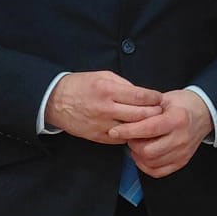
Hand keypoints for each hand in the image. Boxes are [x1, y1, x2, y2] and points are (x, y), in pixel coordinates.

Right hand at [47, 70, 162, 143]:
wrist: (56, 101)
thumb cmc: (81, 85)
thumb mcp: (103, 76)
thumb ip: (124, 85)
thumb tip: (143, 94)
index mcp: (108, 90)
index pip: (140, 96)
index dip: (154, 98)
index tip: (159, 98)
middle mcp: (106, 108)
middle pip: (141, 115)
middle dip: (155, 113)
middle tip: (161, 111)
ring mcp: (102, 125)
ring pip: (133, 130)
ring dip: (145, 127)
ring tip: (152, 122)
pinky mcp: (98, 137)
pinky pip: (121, 139)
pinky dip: (130, 135)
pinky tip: (136, 131)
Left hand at [122, 90, 212, 178]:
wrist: (203, 113)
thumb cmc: (181, 104)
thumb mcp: (165, 99)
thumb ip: (146, 108)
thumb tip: (123, 117)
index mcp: (177, 119)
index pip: (149, 129)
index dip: (129, 131)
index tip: (114, 130)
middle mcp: (181, 138)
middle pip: (148, 151)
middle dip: (133, 144)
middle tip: (130, 136)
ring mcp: (182, 152)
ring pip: (151, 162)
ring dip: (138, 155)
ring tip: (137, 143)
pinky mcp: (182, 162)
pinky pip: (158, 172)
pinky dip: (146, 165)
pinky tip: (143, 155)